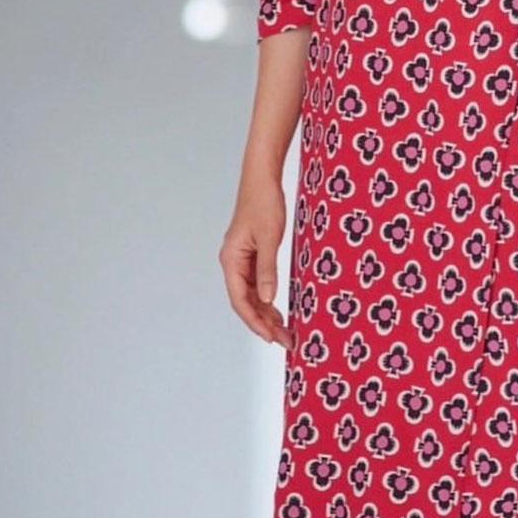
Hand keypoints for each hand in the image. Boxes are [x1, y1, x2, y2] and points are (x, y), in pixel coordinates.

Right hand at [219, 180, 293, 348]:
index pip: (240, 300)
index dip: (255, 322)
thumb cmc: (264, 202)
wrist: (262, 177)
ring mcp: (242, 259)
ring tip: (285, 330)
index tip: (271, 337)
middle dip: (264, 322)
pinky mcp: (252, 254)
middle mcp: (233, 262)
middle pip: (246, 301)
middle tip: (286, 340)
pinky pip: (258, 283)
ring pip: (252, 294)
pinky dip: (268, 298)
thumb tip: (268, 300)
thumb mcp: (269, 237)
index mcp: (231, 260)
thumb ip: (267, 269)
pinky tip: (279, 309)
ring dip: (266, 313)